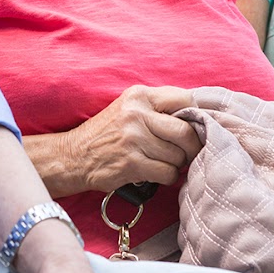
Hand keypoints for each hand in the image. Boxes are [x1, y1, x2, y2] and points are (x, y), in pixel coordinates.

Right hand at [65, 86, 200, 192]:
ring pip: (178, 155)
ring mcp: (134, 138)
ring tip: (163, 162)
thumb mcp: (130, 108)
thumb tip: (199, 118)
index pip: (185, 99)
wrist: (74, 156)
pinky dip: (167, 177)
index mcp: (140, 95)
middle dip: (192, 146)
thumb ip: (159, 108)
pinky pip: (167, 172)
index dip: (194, 117)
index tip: (193, 128)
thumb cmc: (109, 133)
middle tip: (187, 152)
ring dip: (176, 164)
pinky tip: (155, 173)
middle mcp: (137, 114)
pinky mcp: (132, 163)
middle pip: (186, 131)